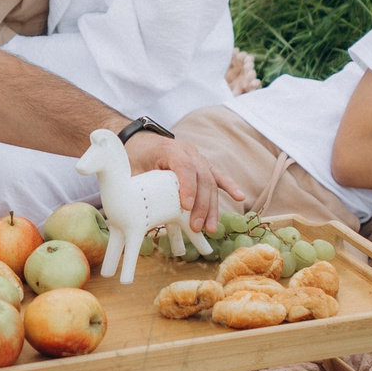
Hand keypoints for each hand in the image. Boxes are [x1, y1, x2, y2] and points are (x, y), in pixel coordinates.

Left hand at [125, 130, 241, 234]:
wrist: (140, 141)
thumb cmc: (135, 157)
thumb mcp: (132, 170)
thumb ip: (136, 188)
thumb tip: (135, 213)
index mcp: (169, 149)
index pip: (184, 166)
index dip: (187, 186)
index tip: (186, 206)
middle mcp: (188, 152)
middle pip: (201, 177)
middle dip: (201, 205)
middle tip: (196, 226)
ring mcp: (198, 158)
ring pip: (211, 181)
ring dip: (212, 207)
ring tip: (210, 228)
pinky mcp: (203, 165)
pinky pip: (218, 176)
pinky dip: (229, 187)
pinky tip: (240, 198)